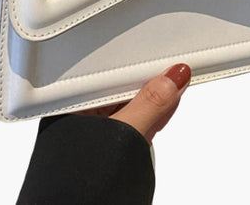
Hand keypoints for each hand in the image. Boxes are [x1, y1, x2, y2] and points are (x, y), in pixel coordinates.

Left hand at [76, 63, 190, 144]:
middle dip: (148, 81)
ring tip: (175, 83)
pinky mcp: (107, 151)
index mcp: (73, 107)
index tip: (165, 60)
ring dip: (152, 99)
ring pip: (129, 108)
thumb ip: (151, 105)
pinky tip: (163, 109)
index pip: (109, 74)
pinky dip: (149, 117)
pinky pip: (132, 125)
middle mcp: (80, 118)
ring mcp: (94, 136)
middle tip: (176, 69)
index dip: (138, 67)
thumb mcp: (125, 135)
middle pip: (121, 90)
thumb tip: (172, 78)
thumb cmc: (82, 188)